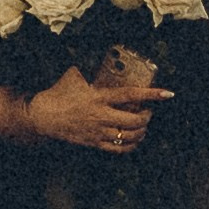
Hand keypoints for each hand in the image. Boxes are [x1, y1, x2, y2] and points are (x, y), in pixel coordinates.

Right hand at [28, 69, 171, 154]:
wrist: (41, 117)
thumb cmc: (57, 93)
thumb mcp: (74, 76)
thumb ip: (89, 71)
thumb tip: (97, 60)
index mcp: (99, 97)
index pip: (131, 95)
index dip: (151, 95)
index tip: (167, 94)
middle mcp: (101, 116)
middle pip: (134, 121)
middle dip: (147, 117)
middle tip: (148, 112)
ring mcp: (98, 132)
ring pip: (129, 136)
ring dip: (141, 132)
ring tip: (143, 126)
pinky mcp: (94, 143)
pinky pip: (118, 149)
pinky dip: (130, 146)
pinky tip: (134, 141)